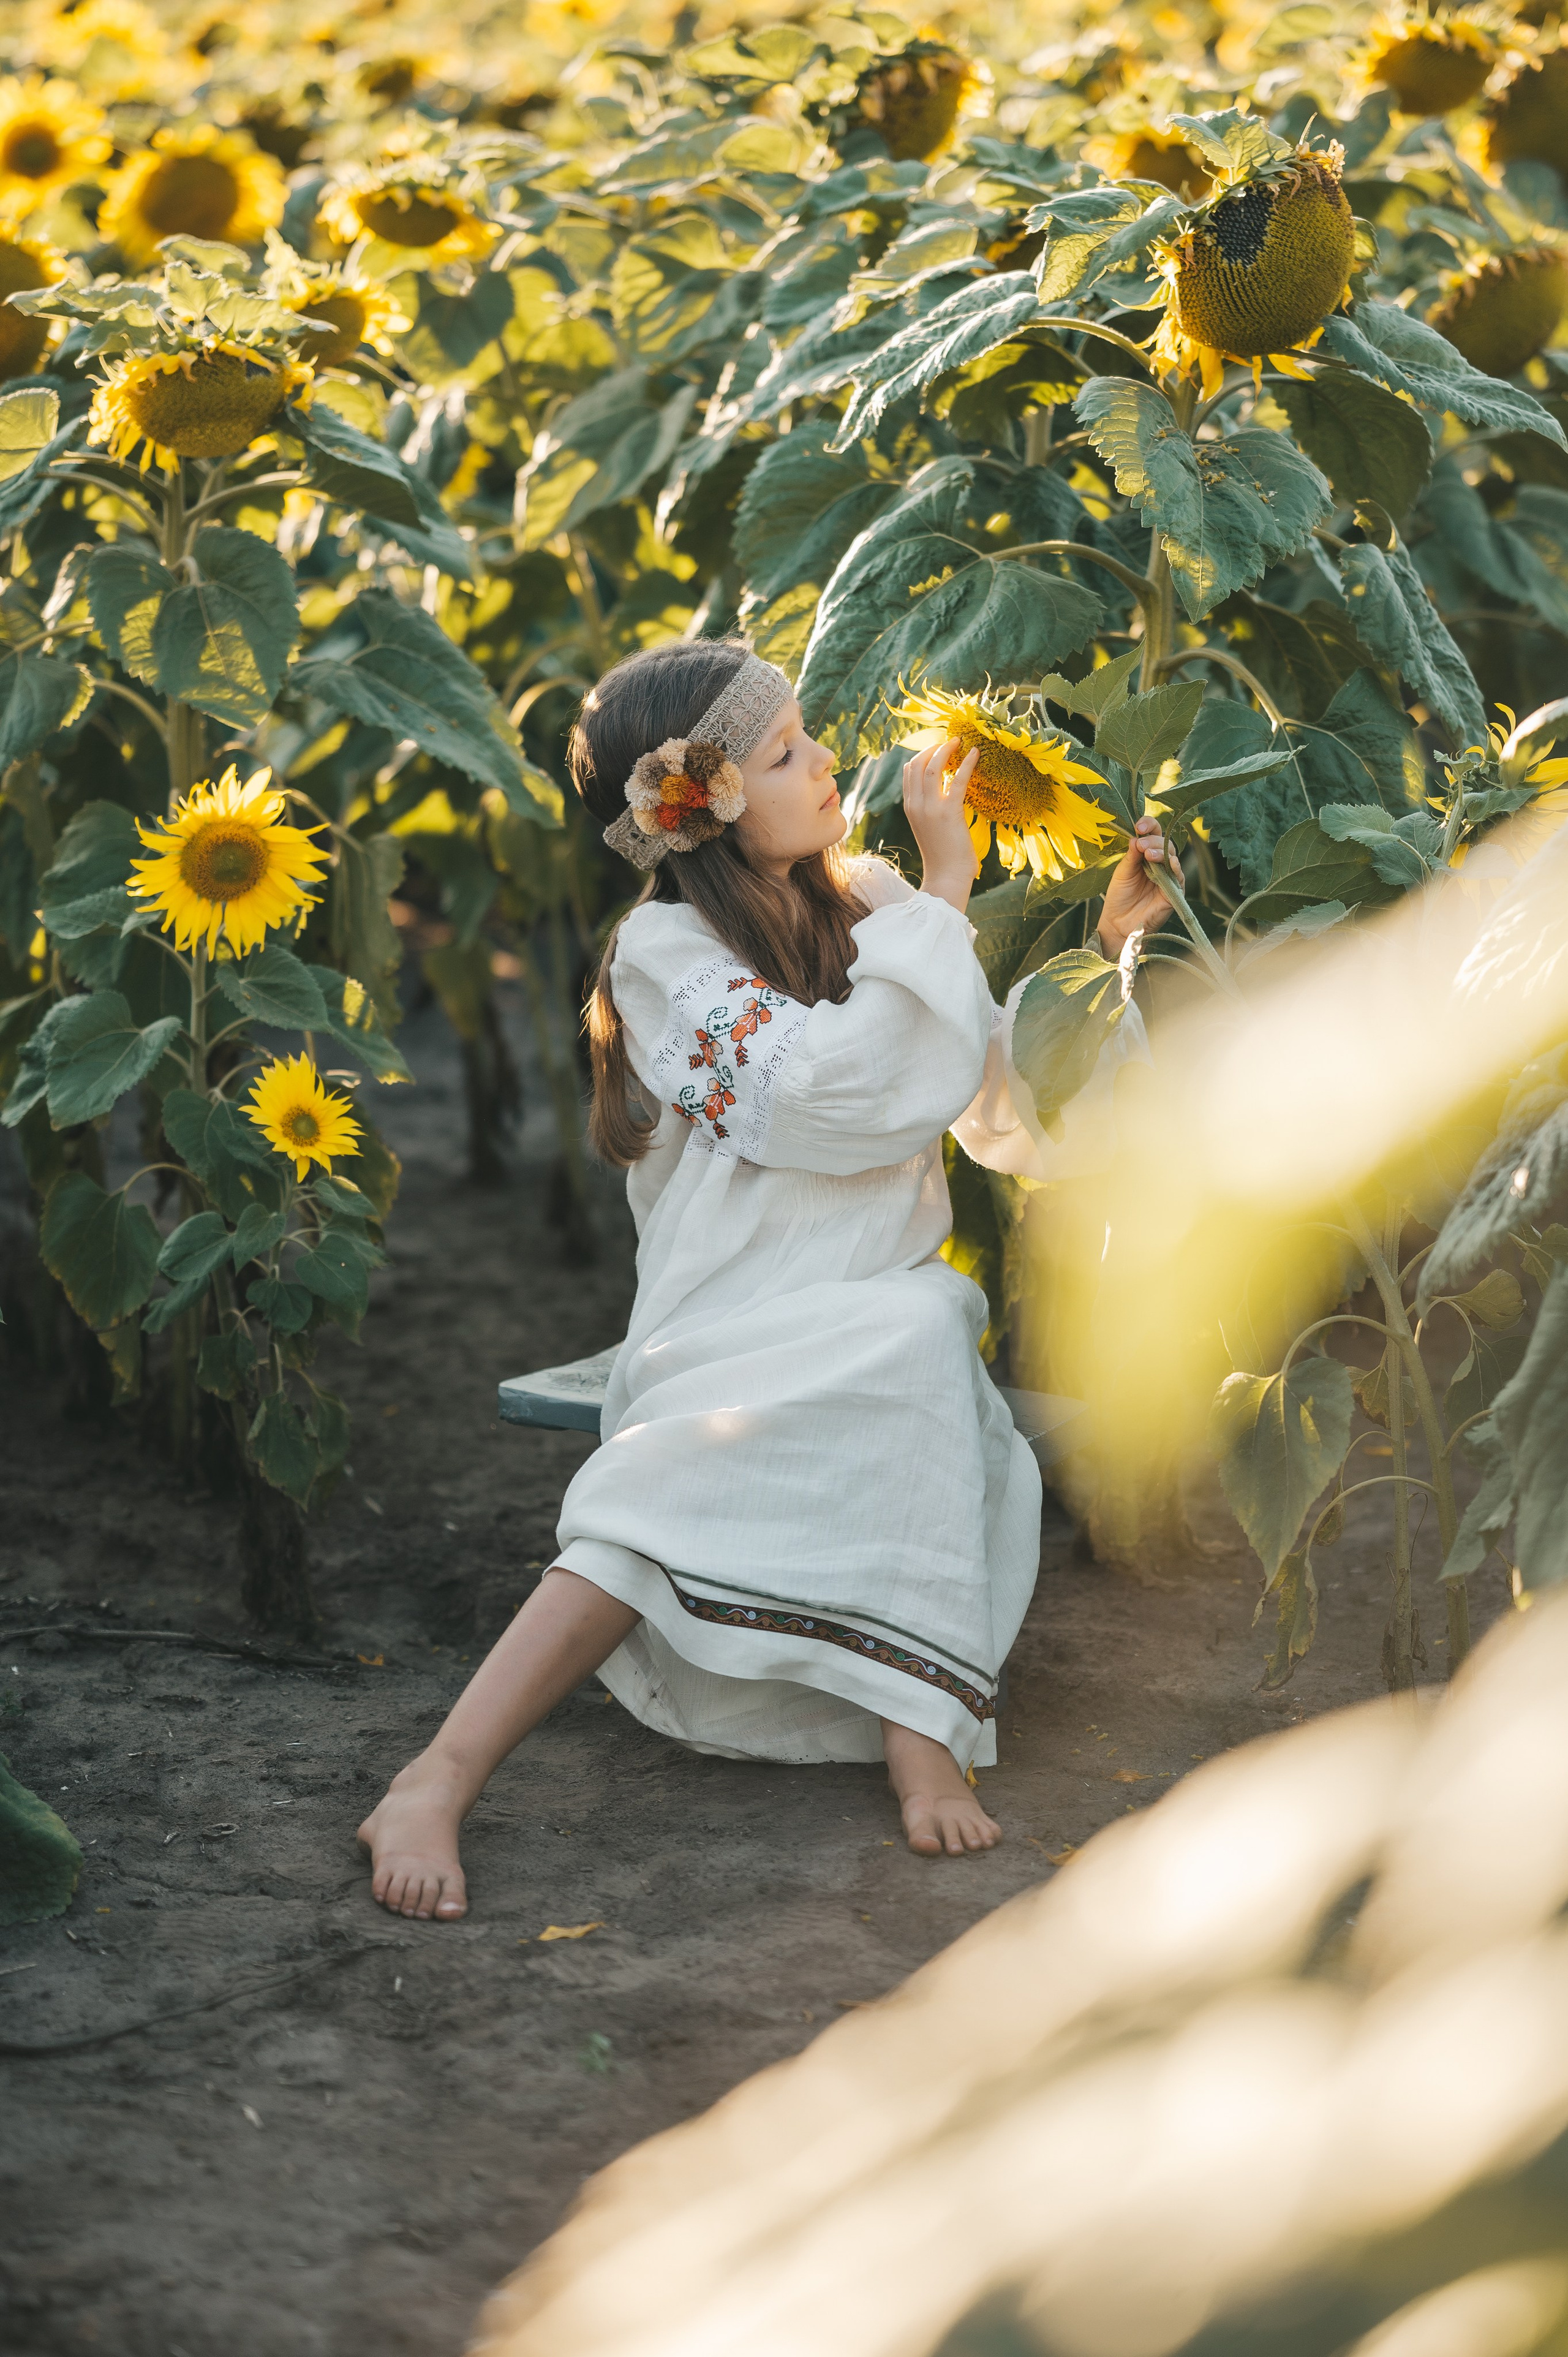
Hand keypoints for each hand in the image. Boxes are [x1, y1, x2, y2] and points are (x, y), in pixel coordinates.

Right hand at [904, 738, 979, 914]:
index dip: (923, 755)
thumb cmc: (943, 857)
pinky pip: (958, 779)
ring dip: (947, 749)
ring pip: (933, 766)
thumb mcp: (929, 829)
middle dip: (934, 747)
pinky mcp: (949, 812)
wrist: (946, 878)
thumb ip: (930, 810)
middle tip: (950, 741)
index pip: (909, 772)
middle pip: (918, 764)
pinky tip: (976, 753)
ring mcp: (931, 808)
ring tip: (960, 742)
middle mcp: (916, 805)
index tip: (938, 748)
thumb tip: (943, 794)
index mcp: (910, 807)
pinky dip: (967, 763)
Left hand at [1097, 815, 1181, 961]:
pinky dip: (1175, 868)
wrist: (1118, 924)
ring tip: (1148, 854)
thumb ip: (1131, 856)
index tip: (1139, 825)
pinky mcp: (1173, 892)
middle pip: (1165, 843)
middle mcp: (1159, 864)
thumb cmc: (1119, 897)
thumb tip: (1137, 836)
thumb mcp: (1123, 872)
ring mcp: (1167, 877)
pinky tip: (1169, 863)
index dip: (1149, 826)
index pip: (1153, 834)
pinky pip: (1179, 877)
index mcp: (1145, 855)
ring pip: (1172, 857)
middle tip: (1141, 844)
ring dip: (1161, 852)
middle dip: (1153, 840)